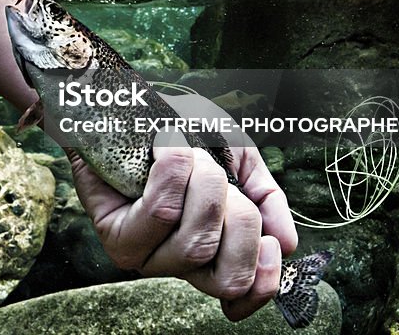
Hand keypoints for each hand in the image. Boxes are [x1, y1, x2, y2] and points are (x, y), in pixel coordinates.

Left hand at [69, 137, 297, 321]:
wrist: (134, 103)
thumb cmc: (186, 130)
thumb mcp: (238, 158)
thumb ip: (265, 199)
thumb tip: (285, 243)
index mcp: (210, 251)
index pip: (240, 294)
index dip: (265, 281)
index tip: (272, 244)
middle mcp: (174, 262)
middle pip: (227, 275)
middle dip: (237, 214)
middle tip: (218, 175)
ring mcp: (142, 253)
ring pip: (195, 243)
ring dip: (202, 183)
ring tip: (185, 153)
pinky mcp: (113, 233)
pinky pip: (160, 213)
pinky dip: (173, 173)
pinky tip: (165, 151)